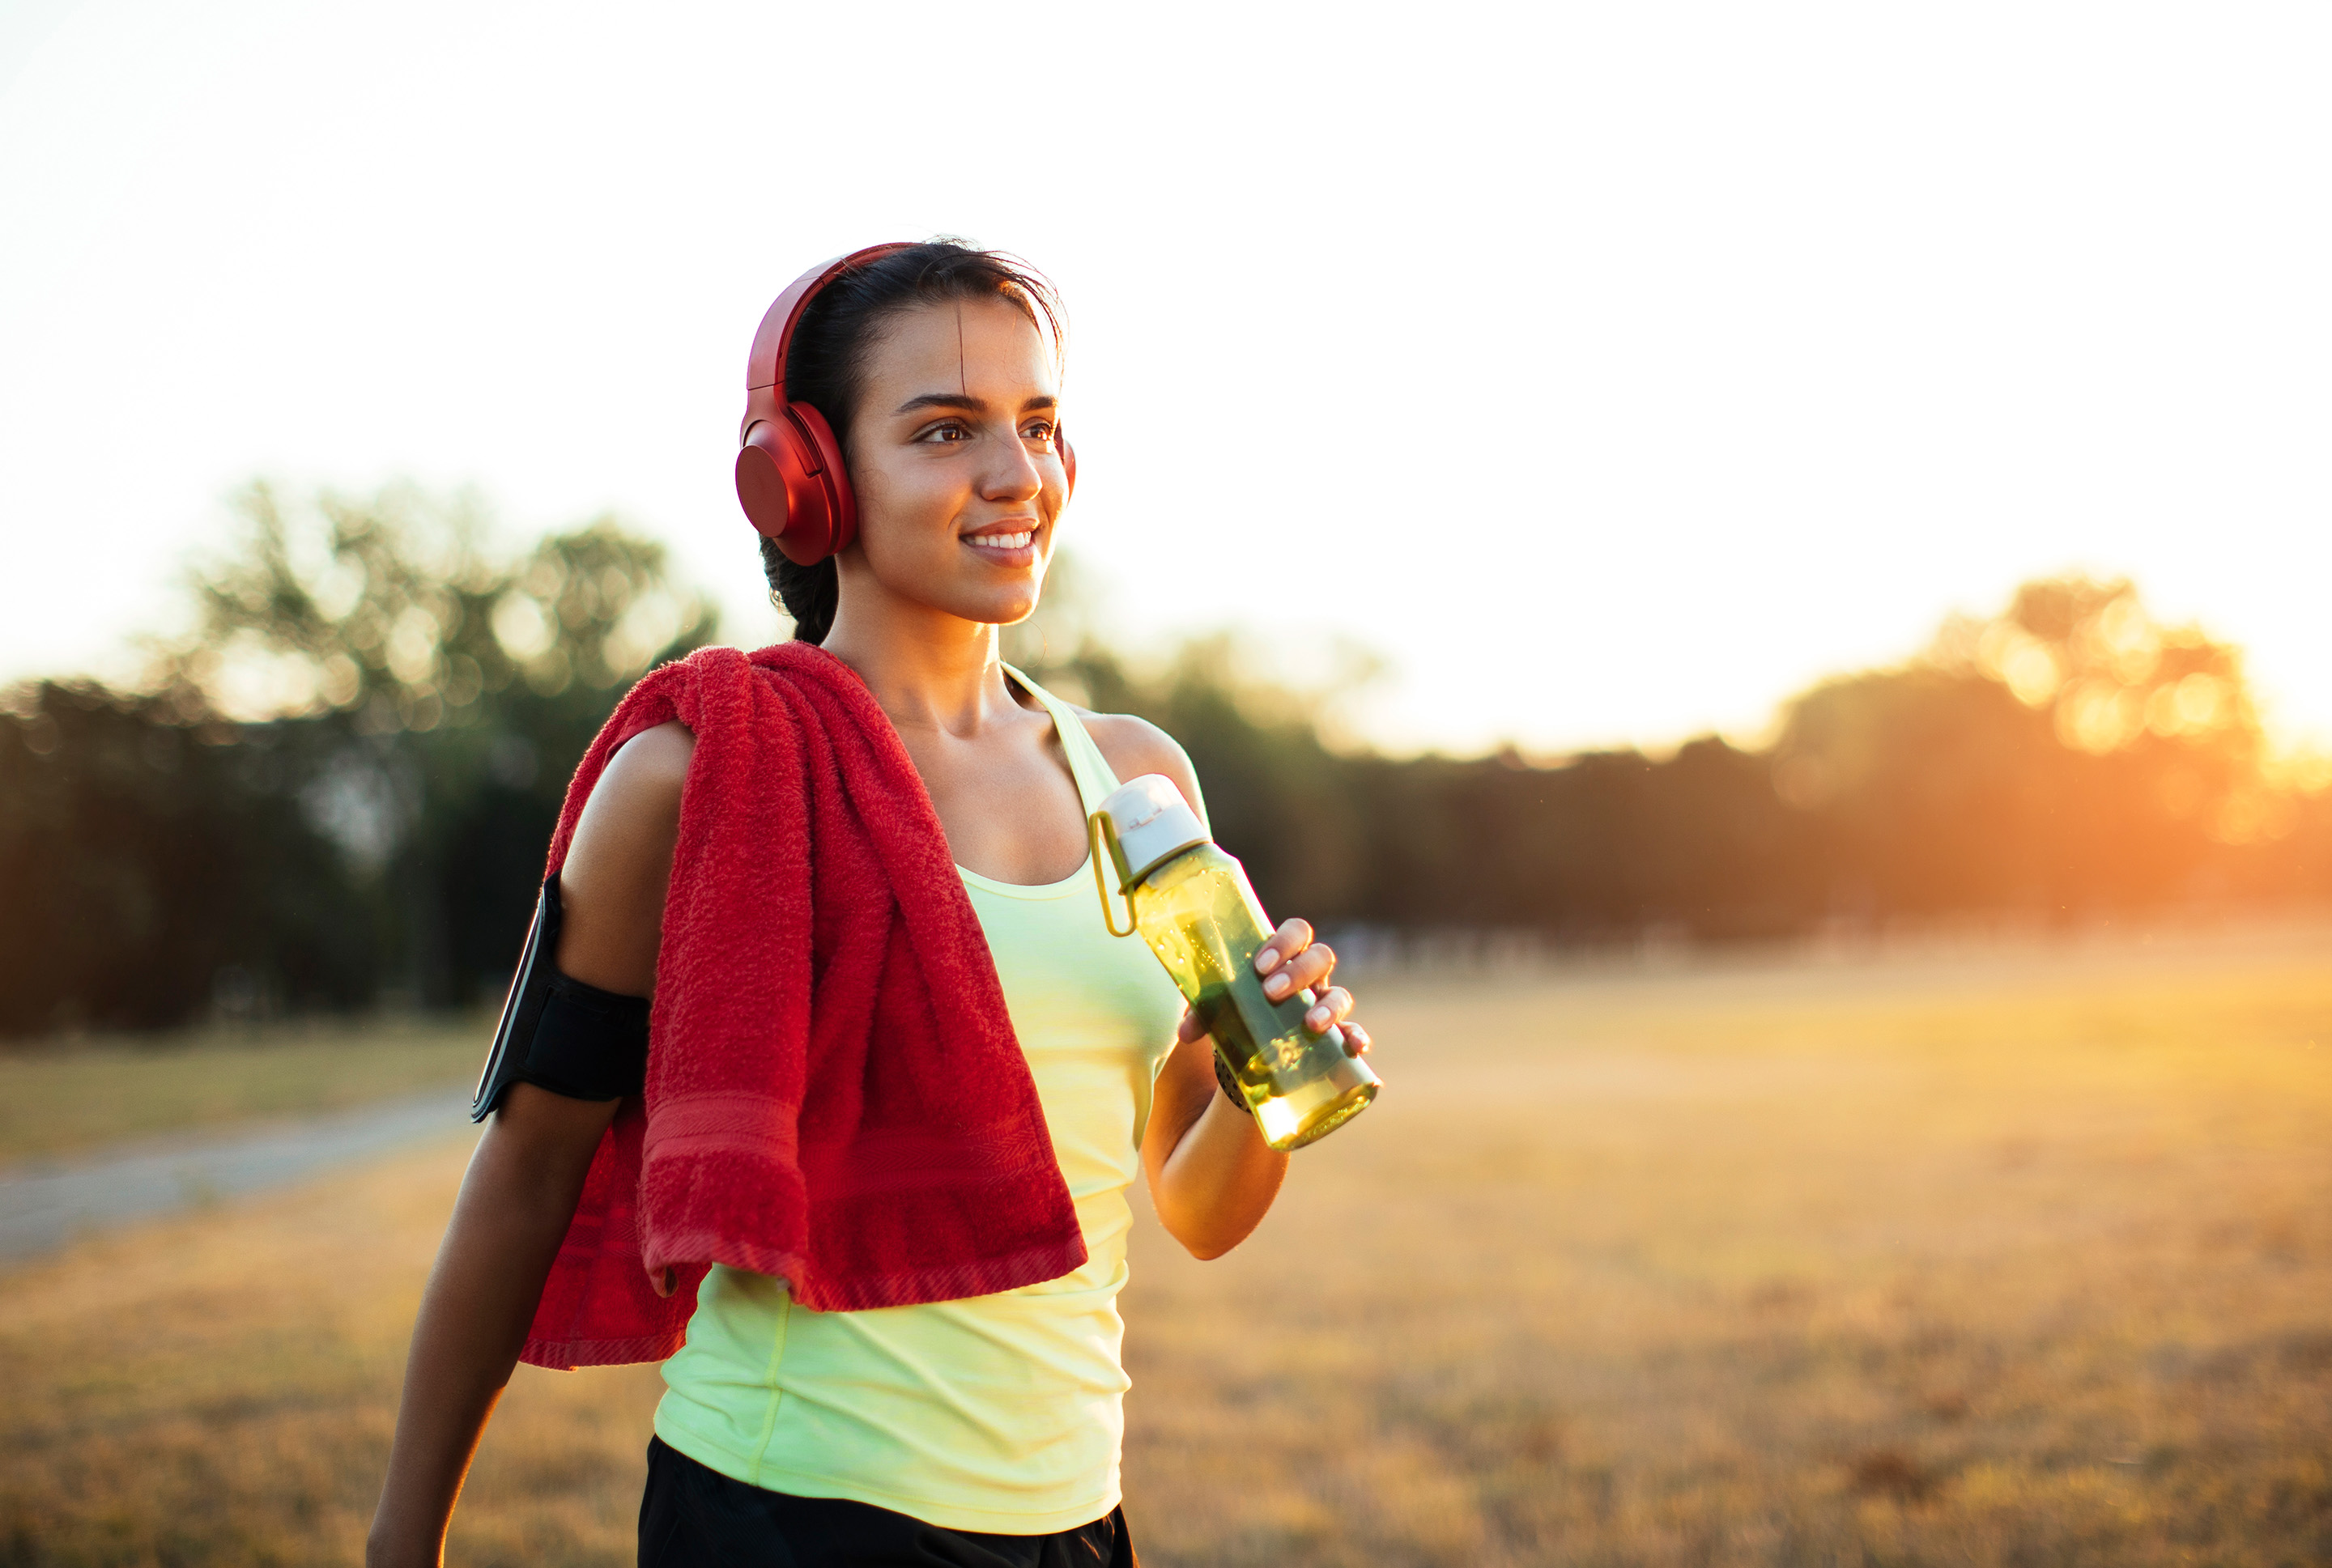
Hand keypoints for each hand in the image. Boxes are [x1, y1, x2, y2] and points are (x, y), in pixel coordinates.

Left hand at [1174, 917, 1371, 1057]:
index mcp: (1285, 959)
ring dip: (1329, 1006)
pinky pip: (1354, 1033)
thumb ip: (1202, 1013)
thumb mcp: (1220, 1009)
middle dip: (1299, 972)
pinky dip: (1357, 1037)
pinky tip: (1354, 1047)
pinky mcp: (1335, 1039)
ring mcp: (1326, 1007)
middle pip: (1321, 957)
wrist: (1254, 1052)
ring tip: (1310, 1024)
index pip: (1297, 932)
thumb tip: (1186, 1032)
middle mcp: (1311, 979)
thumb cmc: (1240, 1015)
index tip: (1260, 965)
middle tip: (1271, 992)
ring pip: (1342, 994)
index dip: (1284, 943)